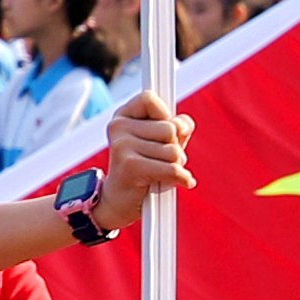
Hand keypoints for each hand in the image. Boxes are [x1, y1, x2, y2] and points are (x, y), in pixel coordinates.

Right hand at [98, 91, 189, 217]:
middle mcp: (118, 127)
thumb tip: (181, 125)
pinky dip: (181, 178)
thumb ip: (177, 126)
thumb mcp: (163, 142)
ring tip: (160, 172)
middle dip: (174, 147)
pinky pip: (172, 169)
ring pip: (173, 151)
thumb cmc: (145, 168)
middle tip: (160, 159)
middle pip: (169, 127)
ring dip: (176, 165)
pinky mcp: (130, 166)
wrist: (119, 201)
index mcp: (122, 116)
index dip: (165, 115)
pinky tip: (177, 182)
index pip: (150, 98)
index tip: (162, 132)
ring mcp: (121, 146)